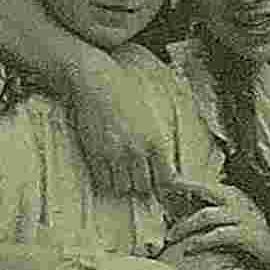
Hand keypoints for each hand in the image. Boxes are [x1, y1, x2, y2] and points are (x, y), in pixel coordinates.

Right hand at [63, 53, 179, 198]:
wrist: (96, 82)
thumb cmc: (127, 92)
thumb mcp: (157, 112)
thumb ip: (165, 139)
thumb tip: (173, 163)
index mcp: (157, 141)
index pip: (167, 180)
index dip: (164, 184)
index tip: (161, 183)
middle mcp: (137, 150)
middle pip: (145, 187)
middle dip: (144, 185)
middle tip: (140, 177)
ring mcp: (115, 154)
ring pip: (124, 188)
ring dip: (125, 185)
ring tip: (124, 174)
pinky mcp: (95, 154)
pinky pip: (103, 181)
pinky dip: (107, 181)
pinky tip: (109, 170)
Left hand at [163, 188, 269, 269]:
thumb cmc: (265, 234)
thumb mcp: (245, 218)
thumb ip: (226, 213)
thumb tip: (202, 215)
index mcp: (237, 195)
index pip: (208, 185)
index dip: (187, 183)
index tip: (168, 182)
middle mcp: (239, 201)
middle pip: (205, 190)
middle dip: (183, 188)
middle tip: (163, 192)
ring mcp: (243, 217)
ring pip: (206, 216)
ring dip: (185, 225)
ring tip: (171, 236)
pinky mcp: (246, 234)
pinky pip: (217, 236)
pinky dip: (200, 241)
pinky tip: (189, 248)